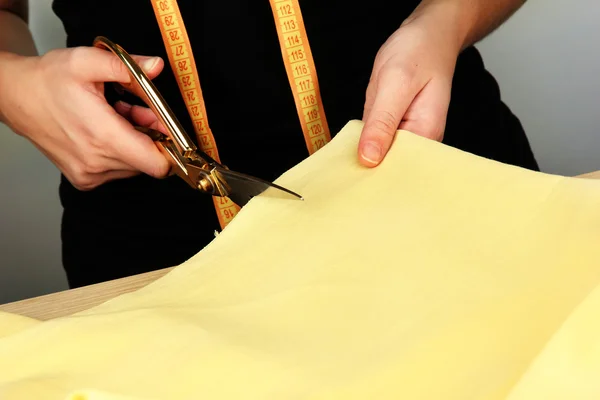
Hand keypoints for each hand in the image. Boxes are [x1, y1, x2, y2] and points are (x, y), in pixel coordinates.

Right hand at [0, 46, 170, 190]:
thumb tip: (155, 67)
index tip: (168, 129)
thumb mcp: (88, 61)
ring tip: (116, 116)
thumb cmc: (49, 80)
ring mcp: (89, 175)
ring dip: (135, 143)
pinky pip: (118, 170)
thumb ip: (128, 67)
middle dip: (151, 136)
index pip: (157, 164)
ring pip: (135, 166)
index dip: (170, 147)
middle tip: (137, 110)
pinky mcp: (84, 179)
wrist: (16, 98)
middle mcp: (97, 163)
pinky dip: (120, 151)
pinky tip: (106, 130)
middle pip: (149, 162)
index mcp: (103, 136)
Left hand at [358, 10, 461, 166]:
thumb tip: (369, 158)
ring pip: (382, 155)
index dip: (377, 177)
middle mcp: (421, 138)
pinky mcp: (396, 126)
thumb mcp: (394, 84)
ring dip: (364, 158)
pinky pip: (378, 140)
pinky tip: (355, 147)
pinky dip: (366, 142)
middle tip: (344, 179)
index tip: (354, 185)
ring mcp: (408, 133)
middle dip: (369, 171)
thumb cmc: (418, 53)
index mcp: (426, 134)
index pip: (400, 170)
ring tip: (347, 168)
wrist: (427, 34)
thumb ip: (381, 122)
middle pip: (391, 167)